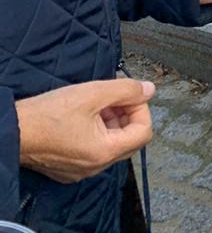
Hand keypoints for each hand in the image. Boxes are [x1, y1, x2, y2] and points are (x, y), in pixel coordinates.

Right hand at [16, 79, 154, 182]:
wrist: (15, 131)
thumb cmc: (50, 113)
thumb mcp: (93, 93)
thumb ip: (126, 90)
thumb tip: (149, 89)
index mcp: (104, 152)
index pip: (143, 132)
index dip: (141, 108)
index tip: (128, 94)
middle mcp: (96, 167)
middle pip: (129, 140)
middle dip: (127, 114)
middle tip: (113, 96)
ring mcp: (82, 170)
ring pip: (112, 144)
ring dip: (112, 120)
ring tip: (97, 102)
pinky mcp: (69, 168)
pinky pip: (95, 150)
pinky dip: (97, 131)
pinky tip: (85, 115)